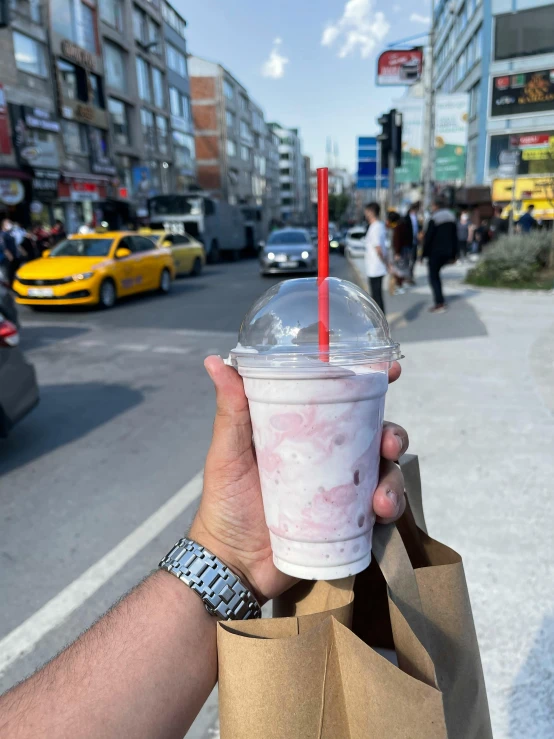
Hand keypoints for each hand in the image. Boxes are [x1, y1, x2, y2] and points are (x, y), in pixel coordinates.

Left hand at [190, 357, 408, 601]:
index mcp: (304, 432)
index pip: (341, 401)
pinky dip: (390, 508)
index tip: (388, 371)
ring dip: (394, 479)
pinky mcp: (349, 521)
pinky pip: (382, 510)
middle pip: (374, 434)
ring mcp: (341, 489)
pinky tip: (381, 515)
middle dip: (392, 434)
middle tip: (389, 442)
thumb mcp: (228, 452)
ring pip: (385, 472)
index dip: (369, 383)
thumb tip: (215, 360)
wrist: (231, 563)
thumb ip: (230, 409)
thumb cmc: (225, 502)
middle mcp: (328, 456)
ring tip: (381, 500)